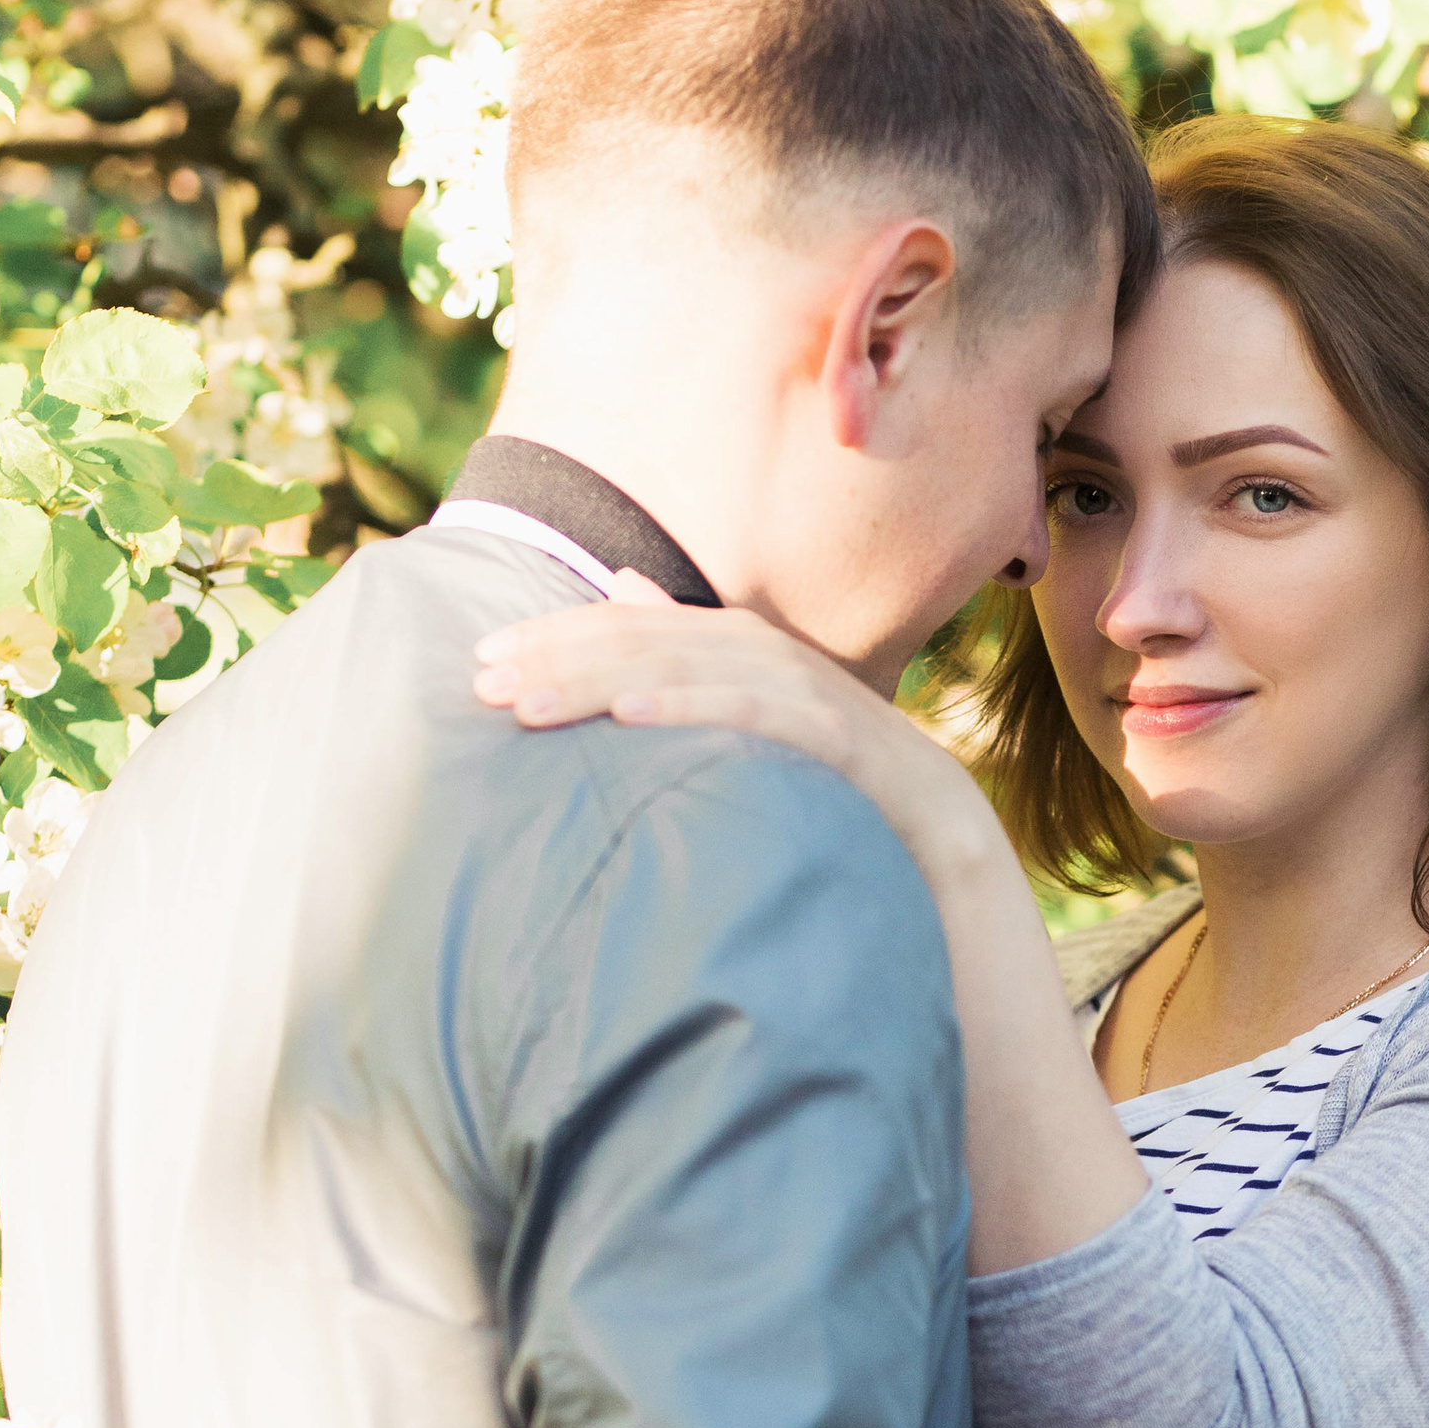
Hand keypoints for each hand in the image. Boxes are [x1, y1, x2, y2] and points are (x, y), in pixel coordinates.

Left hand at [474, 573, 992, 872]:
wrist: (946, 839)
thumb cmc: (839, 789)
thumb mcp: (753, 723)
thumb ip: (689, 657)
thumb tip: (621, 588)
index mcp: (742, 653)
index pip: (633, 628)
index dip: (556, 638)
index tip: (482, 662)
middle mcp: (769, 657)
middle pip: (649, 639)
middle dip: (560, 656)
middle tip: (483, 680)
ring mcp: (807, 692)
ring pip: (688, 667)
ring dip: (603, 679)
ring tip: (531, 702)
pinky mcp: (838, 735)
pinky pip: (754, 713)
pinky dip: (692, 705)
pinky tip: (631, 715)